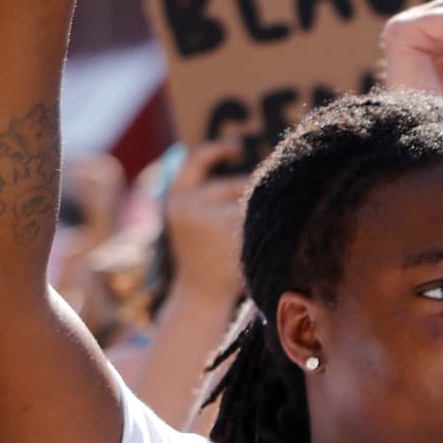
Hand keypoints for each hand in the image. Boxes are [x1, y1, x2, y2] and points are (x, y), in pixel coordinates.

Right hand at [161, 136, 248, 303]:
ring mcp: (212, 222)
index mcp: (177, 200)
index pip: (197, 162)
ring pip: (251, 204)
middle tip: (243, 227)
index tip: (239, 147)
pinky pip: (259, 221)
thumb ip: (208, 196)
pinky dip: (266, 228)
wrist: (200, 295)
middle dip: (249, 199)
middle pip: (236, 185)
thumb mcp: (194, 221)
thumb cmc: (204, 257)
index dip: (217, 151)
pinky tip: (261, 243)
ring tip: (248, 239)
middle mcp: (189, 207)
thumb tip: (242, 158)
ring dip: (258, 216)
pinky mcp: (234, 237)